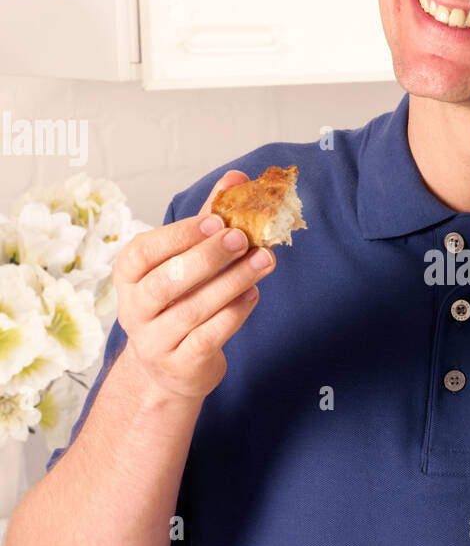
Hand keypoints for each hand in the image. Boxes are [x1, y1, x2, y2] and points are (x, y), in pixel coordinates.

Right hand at [113, 170, 275, 403]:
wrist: (171, 367)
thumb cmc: (180, 300)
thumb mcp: (186, 259)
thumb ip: (208, 220)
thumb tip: (236, 178)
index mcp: (129, 276)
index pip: (144, 252)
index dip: (180, 235)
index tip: (217, 220)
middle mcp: (134, 309)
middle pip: (166, 282)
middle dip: (208, 257)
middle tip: (243, 238)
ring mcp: (154, 341)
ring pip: (193, 310)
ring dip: (233, 282)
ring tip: (264, 261)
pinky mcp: (180, 365)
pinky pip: (209, 337)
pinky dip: (235, 313)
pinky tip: (253, 294)